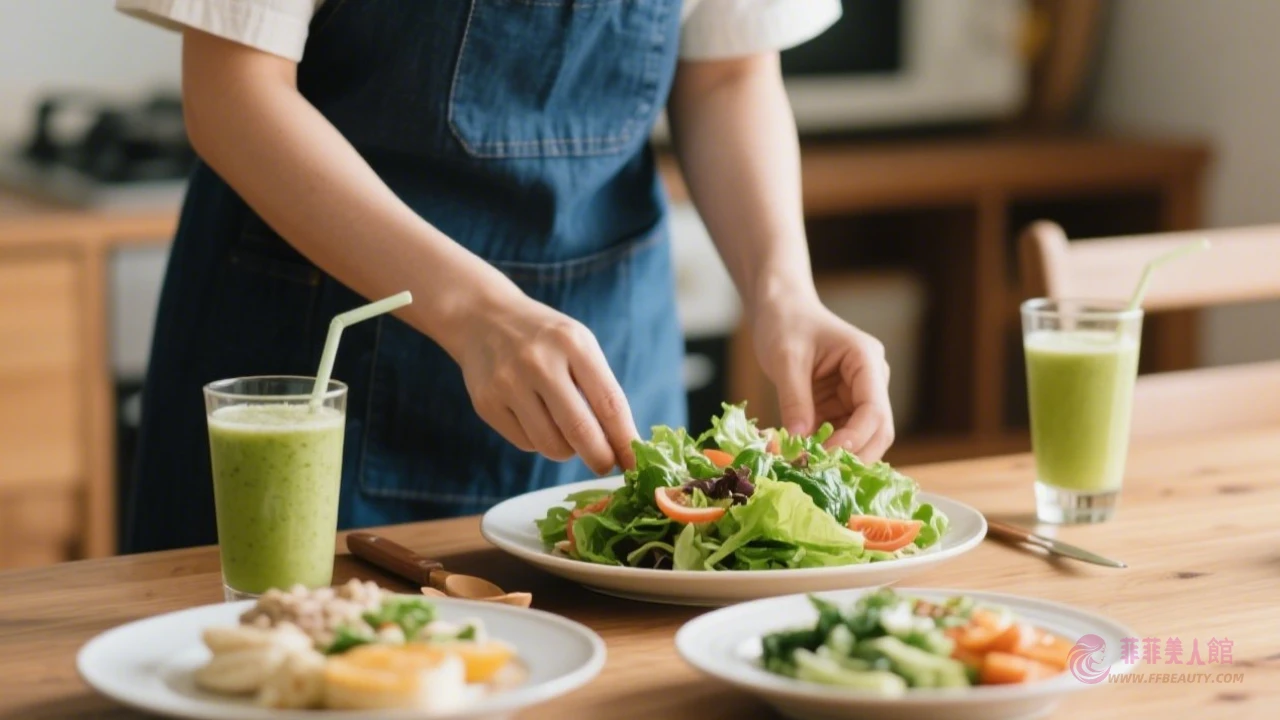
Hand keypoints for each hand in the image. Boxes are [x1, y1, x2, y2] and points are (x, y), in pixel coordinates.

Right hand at [452, 291, 637, 473]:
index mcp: (573, 344)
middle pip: (580, 431)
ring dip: (567, 451)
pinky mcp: (487, 403)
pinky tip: (536, 419)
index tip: (635, 463)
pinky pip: (525, 443)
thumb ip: (600, 389)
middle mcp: (539, 362)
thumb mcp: (578, 345)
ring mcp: (508, 383)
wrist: (483, 318)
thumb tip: (624, 445)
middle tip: (605, 466)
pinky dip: (539, 441)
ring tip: (567, 434)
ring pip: (550, 444)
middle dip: (599, 458)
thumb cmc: (545, 339)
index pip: (609, 403)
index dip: (625, 440)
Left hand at [751, 297, 894, 462]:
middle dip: (853, 455)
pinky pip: (839, 436)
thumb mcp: (785, 359)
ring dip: (837, 456)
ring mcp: (857, 396)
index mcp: (866, 361)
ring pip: (861, 439)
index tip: (825, 456)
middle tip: (818, 471)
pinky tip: (801, 456)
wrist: (780, 310)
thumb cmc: (785, 323)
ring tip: (805, 465)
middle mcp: (870, 381)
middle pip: (878, 431)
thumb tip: (798, 440)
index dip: (855, 439)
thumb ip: (794, 399)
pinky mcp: (840, 407)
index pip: (874, 410)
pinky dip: (823, 449)